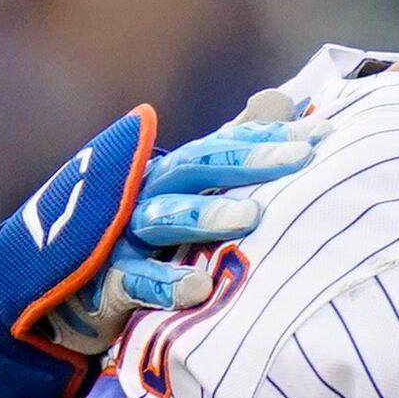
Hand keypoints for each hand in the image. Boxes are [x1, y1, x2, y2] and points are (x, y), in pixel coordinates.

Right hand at [113, 93, 318, 314]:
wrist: (75, 297)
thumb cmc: (148, 244)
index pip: (224, 145)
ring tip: (250, 217)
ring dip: (206, 215)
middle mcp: (148, 194)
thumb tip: (283, 100)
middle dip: (247, 161)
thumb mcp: (190, 198)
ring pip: (164, 218)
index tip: (323, 136)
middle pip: (196, 168)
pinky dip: (163, 284)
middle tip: (298, 160)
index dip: (271, 138)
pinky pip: (134, 281)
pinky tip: (198, 288)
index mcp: (173, 173)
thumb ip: (232, 153)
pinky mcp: (107, 282)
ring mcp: (123, 236)